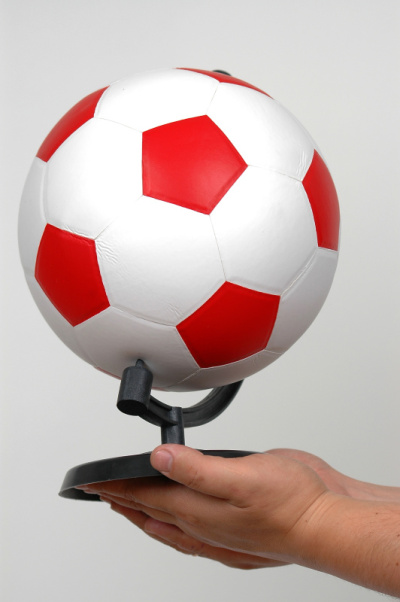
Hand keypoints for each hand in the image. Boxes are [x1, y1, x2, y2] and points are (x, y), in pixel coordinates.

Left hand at [79, 446, 332, 567]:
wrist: (329, 522)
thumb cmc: (292, 503)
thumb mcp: (242, 477)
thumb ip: (197, 469)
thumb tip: (159, 460)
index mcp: (199, 511)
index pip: (146, 497)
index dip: (117, 487)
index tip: (93, 481)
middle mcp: (206, 524)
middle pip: (152, 513)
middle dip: (124, 500)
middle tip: (102, 492)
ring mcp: (222, 530)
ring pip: (171, 524)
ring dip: (146, 514)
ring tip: (131, 508)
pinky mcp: (238, 527)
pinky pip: (194, 532)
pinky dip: (177, 525)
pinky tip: (181, 524)